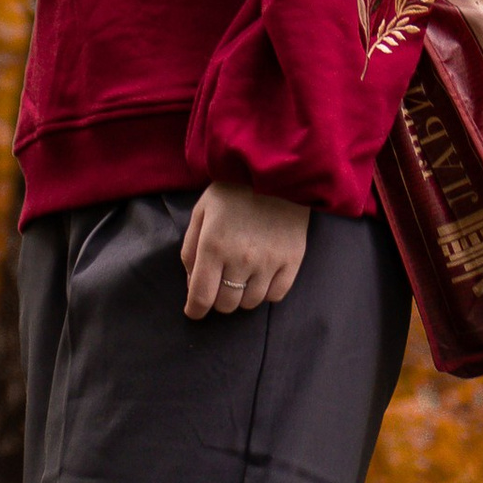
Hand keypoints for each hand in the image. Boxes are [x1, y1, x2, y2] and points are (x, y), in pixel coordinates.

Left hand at [181, 181, 309, 320]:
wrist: (275, 171)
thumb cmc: (232, 191)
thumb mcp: (201, 212)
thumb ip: (190, 249)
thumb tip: (191, 284)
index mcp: (213, 246)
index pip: (202, 296)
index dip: (195, 310)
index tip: (194, 311)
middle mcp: (241, 259)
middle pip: (226, 304)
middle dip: (217, 300)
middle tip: (218, 286)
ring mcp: (269, 262)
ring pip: (250, 303)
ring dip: (241, 296)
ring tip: (240, 278)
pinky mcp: (292, 261)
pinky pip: (276, 295)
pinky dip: (265, 293)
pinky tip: (261, 278)